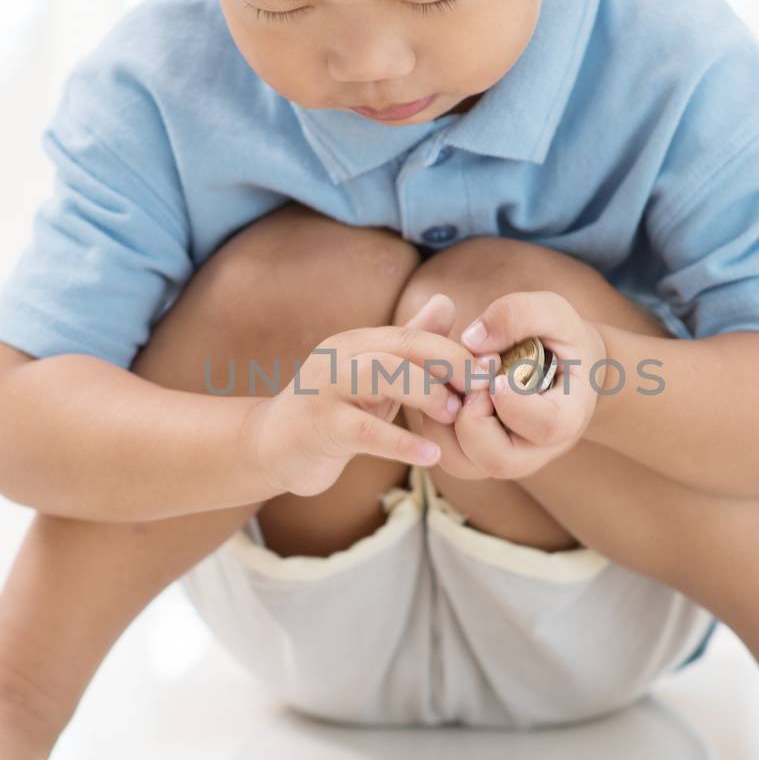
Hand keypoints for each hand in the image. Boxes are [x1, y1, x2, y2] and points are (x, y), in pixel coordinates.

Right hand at [244, 298, 479, 497]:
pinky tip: (431, 455)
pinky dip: (401, 442)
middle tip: (482, 391)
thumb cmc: (332, 413)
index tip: (489, 375)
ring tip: (454, 416)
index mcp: (357, 343)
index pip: (415, 335)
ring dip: (426, 393)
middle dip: (450, 364)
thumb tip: (447, 303)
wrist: (269, 446)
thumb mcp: (373, 377)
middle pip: (403, 346)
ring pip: (382, 375)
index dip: (456, 353)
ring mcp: (325, 390)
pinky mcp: (318, 426)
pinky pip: (365, 430)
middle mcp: (340, 356)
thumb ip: (408, 344)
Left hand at [443, 291, 608, 480]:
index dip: (515, 402)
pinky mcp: (477, 456)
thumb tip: (470, 340)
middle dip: (472, 419)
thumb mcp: (552, 313)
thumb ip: (518, 315)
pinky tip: (443, 390)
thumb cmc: (560, 338)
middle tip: (471, 385)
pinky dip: (432, 421)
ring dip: (444, 421)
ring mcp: (505, 458)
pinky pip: (444, 453)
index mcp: (568, 418)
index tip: (496, 374)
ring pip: (462, 464)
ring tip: (453, 384)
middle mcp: (537, 450)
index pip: (544, 427)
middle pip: (498, 461)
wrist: (562, 366)